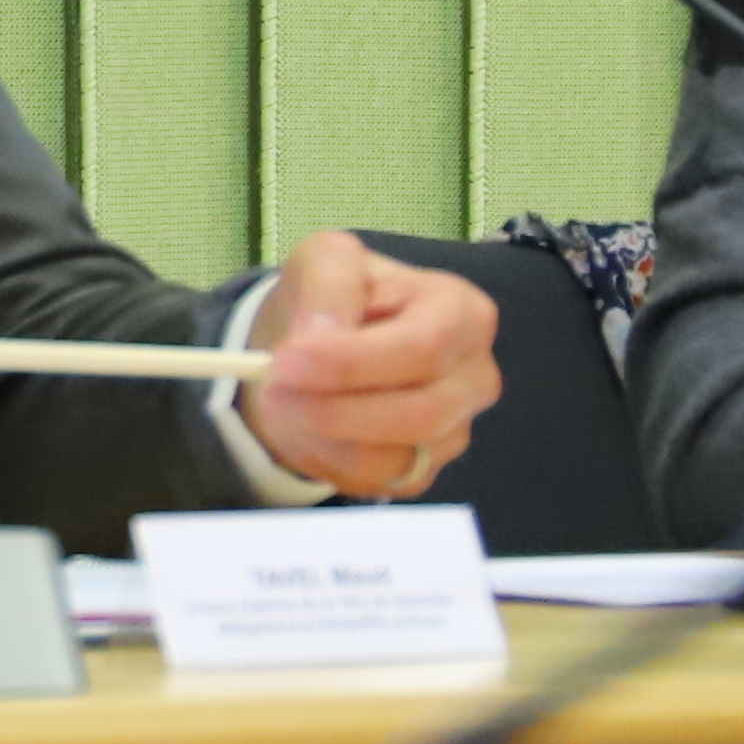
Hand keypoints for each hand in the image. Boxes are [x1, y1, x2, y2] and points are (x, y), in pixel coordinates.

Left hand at [241, 228, 504, 499]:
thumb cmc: (336, 297)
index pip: (421, 349)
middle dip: (333, 409)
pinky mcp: (425, 469)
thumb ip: (329, 285)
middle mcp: (473, 377)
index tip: (286, 362)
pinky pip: (376, 482)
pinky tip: (307, 426)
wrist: (323, 347)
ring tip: (282, 403)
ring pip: (392, 457)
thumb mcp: (325, 261)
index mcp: (463, 313)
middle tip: (270, 391)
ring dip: (322, 436)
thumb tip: (322, 335)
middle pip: (417, 414)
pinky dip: (327, 459)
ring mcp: (454, 429)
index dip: (353, 363)